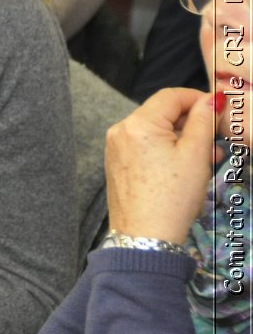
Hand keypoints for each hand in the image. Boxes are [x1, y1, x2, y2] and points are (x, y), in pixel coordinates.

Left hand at [105, 88, 217, 244]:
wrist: (145, 237)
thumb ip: (203, 121)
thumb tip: (210, 99)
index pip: (170, 96)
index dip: (197, 99)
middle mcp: (120, 132)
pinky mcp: (117, 164)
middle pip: (162, 114)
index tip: (218, 109)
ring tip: (209, 156)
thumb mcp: (196, 155)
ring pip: (156, 132)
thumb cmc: (171, 198)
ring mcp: (116, 149)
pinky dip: (167, 150)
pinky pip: (146, 147)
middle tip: (217, 137)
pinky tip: (187, 166)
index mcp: (137, 124)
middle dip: (192, 123)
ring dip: (183, 138)